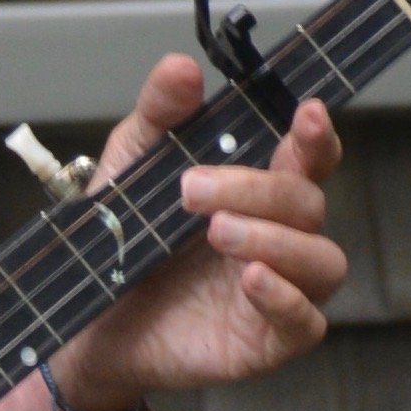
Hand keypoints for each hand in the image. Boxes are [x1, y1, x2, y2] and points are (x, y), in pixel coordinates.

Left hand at [47, 54, 347, 410]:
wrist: (88, 324)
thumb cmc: (123, 243)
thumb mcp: (131, 168)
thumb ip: (159, 117)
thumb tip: (181, 68)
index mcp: (258, 191)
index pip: (310, 158)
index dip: (316, 136)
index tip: (305, 114)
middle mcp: (279, 238)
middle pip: (307, 203)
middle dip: (257, 190)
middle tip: (192, 190)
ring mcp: (280, 290)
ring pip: (322, 261)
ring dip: (276, 241)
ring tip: (217, 233)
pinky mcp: (267, 342)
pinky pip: (305, 322)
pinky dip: (285, 299)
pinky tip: (252, 280)